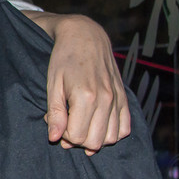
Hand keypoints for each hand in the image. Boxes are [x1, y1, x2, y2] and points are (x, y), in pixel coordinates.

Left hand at [30, 12, 130, 153]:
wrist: (84, 36)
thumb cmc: (64, 59)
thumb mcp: (53, 85)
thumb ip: (55, 113)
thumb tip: (55, 139)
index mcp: (86, 97)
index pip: (77, 136)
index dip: (63, 134)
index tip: (56, 121)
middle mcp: (106, 100)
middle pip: (94, 142)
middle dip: (77, 139)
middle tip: (66, 125)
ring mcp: (118, 99)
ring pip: (111, 138)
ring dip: (94, 138)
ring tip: (81, 124)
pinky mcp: (124, 97)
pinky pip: (125, 128)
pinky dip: (112, 133)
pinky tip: (97, 124)